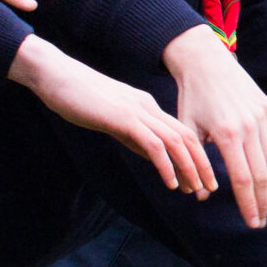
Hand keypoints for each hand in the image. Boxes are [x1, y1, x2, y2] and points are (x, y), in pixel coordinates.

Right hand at [10, 37, 212, 199]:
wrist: (56, 76)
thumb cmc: (79, 98)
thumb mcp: (113, 120)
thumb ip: (134, 136)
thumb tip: (154, 156)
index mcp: (147, 107)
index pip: (180, 132)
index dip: (195, 157)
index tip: (202, 179)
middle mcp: (148, 107)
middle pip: (186, 137)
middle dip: (201, 164)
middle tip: (211, 189)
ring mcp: (136, 111)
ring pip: (175, 141)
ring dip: (189, 168)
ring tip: (196, 190)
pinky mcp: (122, 118)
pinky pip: (152, 144)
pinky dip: (165, 165)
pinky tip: (171, 183)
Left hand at [163, 26, 266, 230]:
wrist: (205, 61)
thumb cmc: (191, 97)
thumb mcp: (187, 130)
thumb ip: (195, 164)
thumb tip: (202, 196)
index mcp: (227, 134)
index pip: (243, 180)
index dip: (248, 205)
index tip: (251, 223)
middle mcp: (249, 127)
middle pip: (262, 175)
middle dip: (262, 202)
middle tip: (260, 221)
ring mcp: (262, 117)